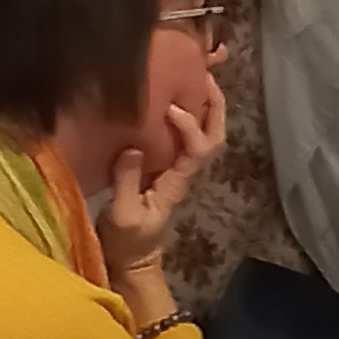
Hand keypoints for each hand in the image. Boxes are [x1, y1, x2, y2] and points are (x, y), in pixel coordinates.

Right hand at [93, 89, 225, 287]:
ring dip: (203, 107)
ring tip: (193, 78)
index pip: (198, 149)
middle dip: (214, 108)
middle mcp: (182, 171)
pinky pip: (180, 137)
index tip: (171, 110)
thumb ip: (127, 182)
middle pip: (213, 137)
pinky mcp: (160, 167)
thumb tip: (134, 147)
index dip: (191, 126)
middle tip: (205, 77)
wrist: (130, 260)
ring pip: (201, 135)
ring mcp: (173, 169)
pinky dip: (183, 115)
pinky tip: (169, 97)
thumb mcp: (123, 216)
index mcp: (176, 183)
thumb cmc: (128, 243)